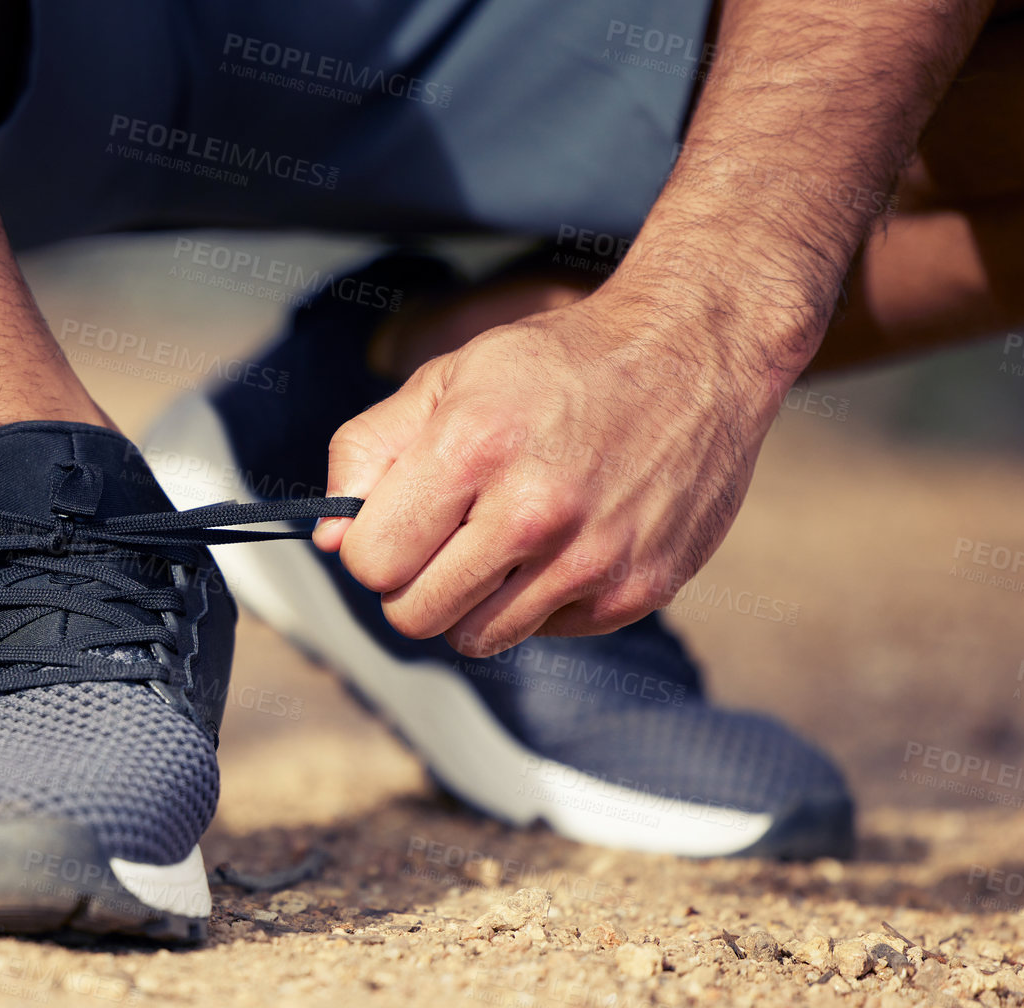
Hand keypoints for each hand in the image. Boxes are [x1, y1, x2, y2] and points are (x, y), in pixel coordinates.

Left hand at [315, 288, 785, 655]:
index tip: (396, 525)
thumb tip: (329, 540)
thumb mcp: (448, 379)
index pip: (372, 561)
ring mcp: (589, 559)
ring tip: (502, 541)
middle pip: (414, 615)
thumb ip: (369, 453)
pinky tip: (563, 542)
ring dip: (473, 600)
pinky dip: (539, 600)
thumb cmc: (557, 366)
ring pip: (476, 638)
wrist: (694, 353)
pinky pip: (544, 632)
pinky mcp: (635, 591)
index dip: (372, 547)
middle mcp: (532, 511)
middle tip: (444, 539)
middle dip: (414, 583)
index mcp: (473, 448)